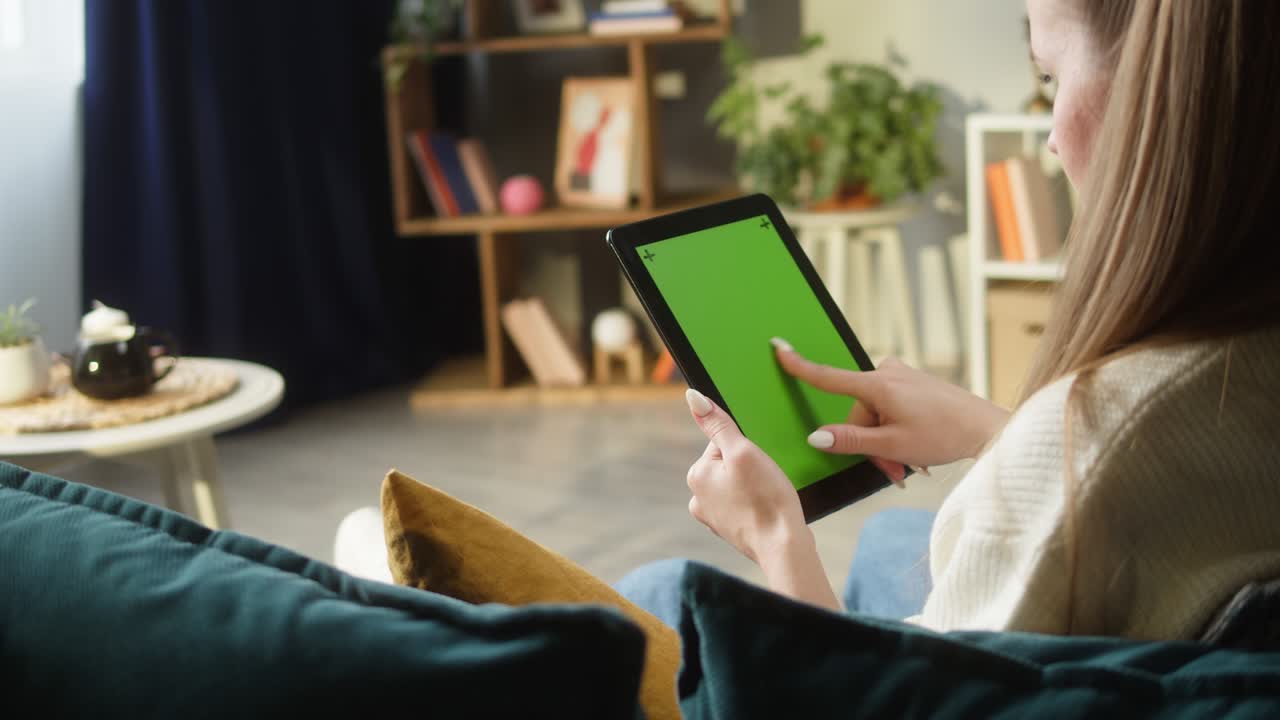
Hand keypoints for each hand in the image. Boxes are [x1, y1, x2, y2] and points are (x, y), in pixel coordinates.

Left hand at [683, 388, 805, 562]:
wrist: (783, 547)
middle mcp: (698, 497)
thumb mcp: (743, 452)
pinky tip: (767, 510)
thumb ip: (718, 424)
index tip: (758, 465)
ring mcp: (713, 516)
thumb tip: (693, 396)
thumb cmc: (766, 499)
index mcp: (697, 475)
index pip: (723, 443)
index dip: (747, 448)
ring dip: (755, 486)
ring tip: (768, 497)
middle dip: (751, 468)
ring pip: (739, 484)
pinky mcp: (731, 529)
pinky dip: (757, 504)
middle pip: (731, 464)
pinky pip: (745, 504)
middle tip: (766, 482)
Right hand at [773, 339, 1010, 478]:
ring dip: (884, 442)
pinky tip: (914, 450)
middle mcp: (888, 373)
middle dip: (868, 443)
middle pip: (857, 413)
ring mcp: (902, 377)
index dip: (800, 365)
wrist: (986, 428)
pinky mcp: (913, 384)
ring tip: (907, 465)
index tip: (778, 347)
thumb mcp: (892, 445)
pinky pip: (891, 409)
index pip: (828, 377)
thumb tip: (817, 436)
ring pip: (875, 415)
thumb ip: (851, 440)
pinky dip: (896, 431)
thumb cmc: (944, 435)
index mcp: (878, 385)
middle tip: (892, 471)